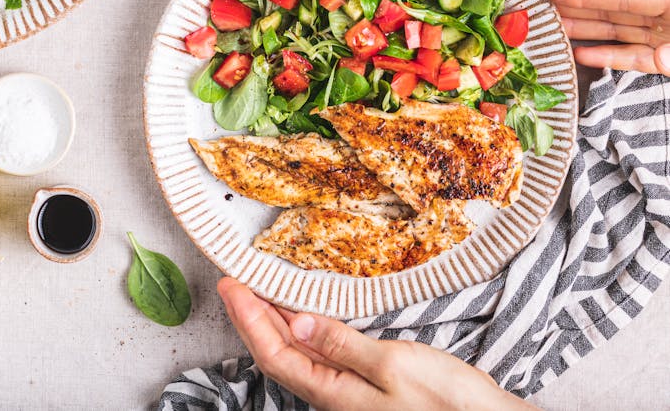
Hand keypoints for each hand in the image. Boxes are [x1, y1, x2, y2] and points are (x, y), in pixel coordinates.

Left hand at [217, 277, 533, 410]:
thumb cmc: (449, 405)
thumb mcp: (394, 367)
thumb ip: (341, 345)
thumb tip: (295, 322)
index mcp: (332, 393)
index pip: (273, 352)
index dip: (247, 317)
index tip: (230, 284)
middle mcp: (333, 395)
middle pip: (277, 353)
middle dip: (250, 317)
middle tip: (232, 282)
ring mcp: (348, 393)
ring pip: (296, 354)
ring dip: (272, 322)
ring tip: (257, 292)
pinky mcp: (366, 386)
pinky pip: (319, 355)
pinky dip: (302, 329)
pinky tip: (303, 315)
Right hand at [545, 0, 669, 74]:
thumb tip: (661, 56)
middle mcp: (666, 20)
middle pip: (614, 9)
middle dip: (577, 7)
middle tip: (545, 6)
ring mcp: (664, 39)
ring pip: (618, 31)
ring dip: (585, 31)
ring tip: (556, 29)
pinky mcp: (664, 60)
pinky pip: (632, 56)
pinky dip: (607, 56)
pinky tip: (583, 55)